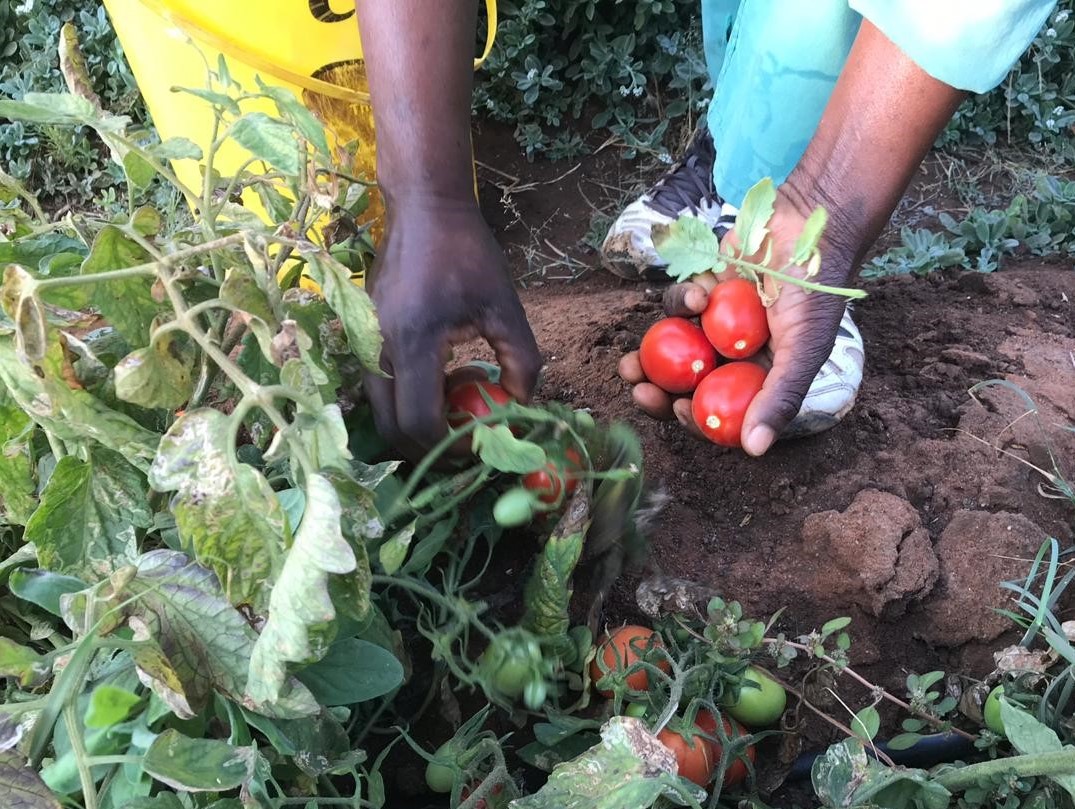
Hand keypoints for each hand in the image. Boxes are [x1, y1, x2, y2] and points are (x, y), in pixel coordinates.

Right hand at [363, 199, 540, 456]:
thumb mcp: (504, 303)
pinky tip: (442, 382)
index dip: (448, 447)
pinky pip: (381, 387)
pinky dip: (408, 401)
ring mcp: (364, 342)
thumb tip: (521, 403)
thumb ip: (521, 357)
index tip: (479, 444)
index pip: (419, 421)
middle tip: (466, 443)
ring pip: (382, 410)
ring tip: (457, 410)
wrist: (422, 209)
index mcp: (413, 341)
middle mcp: (378, 348)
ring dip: (417, 424)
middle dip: (428, 448)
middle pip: (392, 428)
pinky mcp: (363, 337)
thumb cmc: (466, 252)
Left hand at [618, 190, 856, 455]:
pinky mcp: (704, 291)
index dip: (696, 418)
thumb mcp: (804, 349)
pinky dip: (682, 302)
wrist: (812, 225)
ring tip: (631, 362)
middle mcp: (736, 356)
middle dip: (657, 390)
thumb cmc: (816, 291)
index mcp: (760, 377)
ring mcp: (717, 324)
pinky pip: (679, 306)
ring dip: (651, 355)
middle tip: (636, 388)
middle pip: (688, 384)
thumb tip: (755, 451)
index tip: (676, 409)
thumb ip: (780, 397)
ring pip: (674, 348)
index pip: (722, 410)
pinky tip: (700, 293)